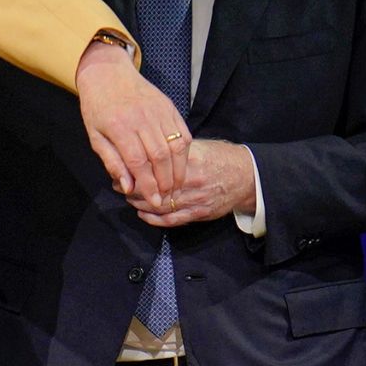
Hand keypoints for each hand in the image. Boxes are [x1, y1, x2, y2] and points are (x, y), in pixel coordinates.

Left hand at [75, 38, 188, 206]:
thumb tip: (129, 187)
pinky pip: (183, 133)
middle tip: (168, 197)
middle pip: (160, 156)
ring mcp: (158, 111)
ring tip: (175, 185)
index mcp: (118, 127)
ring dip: (178, 170)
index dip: (148, 185)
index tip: (156, 201)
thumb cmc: (97, 107)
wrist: (108, 73)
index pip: (138, 162)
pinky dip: (184, 152)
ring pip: (176, 146)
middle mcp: (141, 119)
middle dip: (166, 181)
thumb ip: (113, 162)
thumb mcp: (96, 136)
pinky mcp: (169, 107)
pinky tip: (181, 165)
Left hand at [129, 139, 256, 227]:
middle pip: (153, 188)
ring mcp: (195, 200)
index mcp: (188, 161)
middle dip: (133, 187)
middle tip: (119, 184)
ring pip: (160, 205)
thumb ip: (172, 149)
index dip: (135, 170)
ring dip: (140, 203)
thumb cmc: (219, 157)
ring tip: (128, 196)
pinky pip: (173, 220)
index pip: (154, 167)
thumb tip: (145, 147)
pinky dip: (154, 219)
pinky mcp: (200, 213)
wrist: (247, 176)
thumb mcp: (197, 146)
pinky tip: (142, 213)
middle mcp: (190, 182)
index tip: (122, 167)